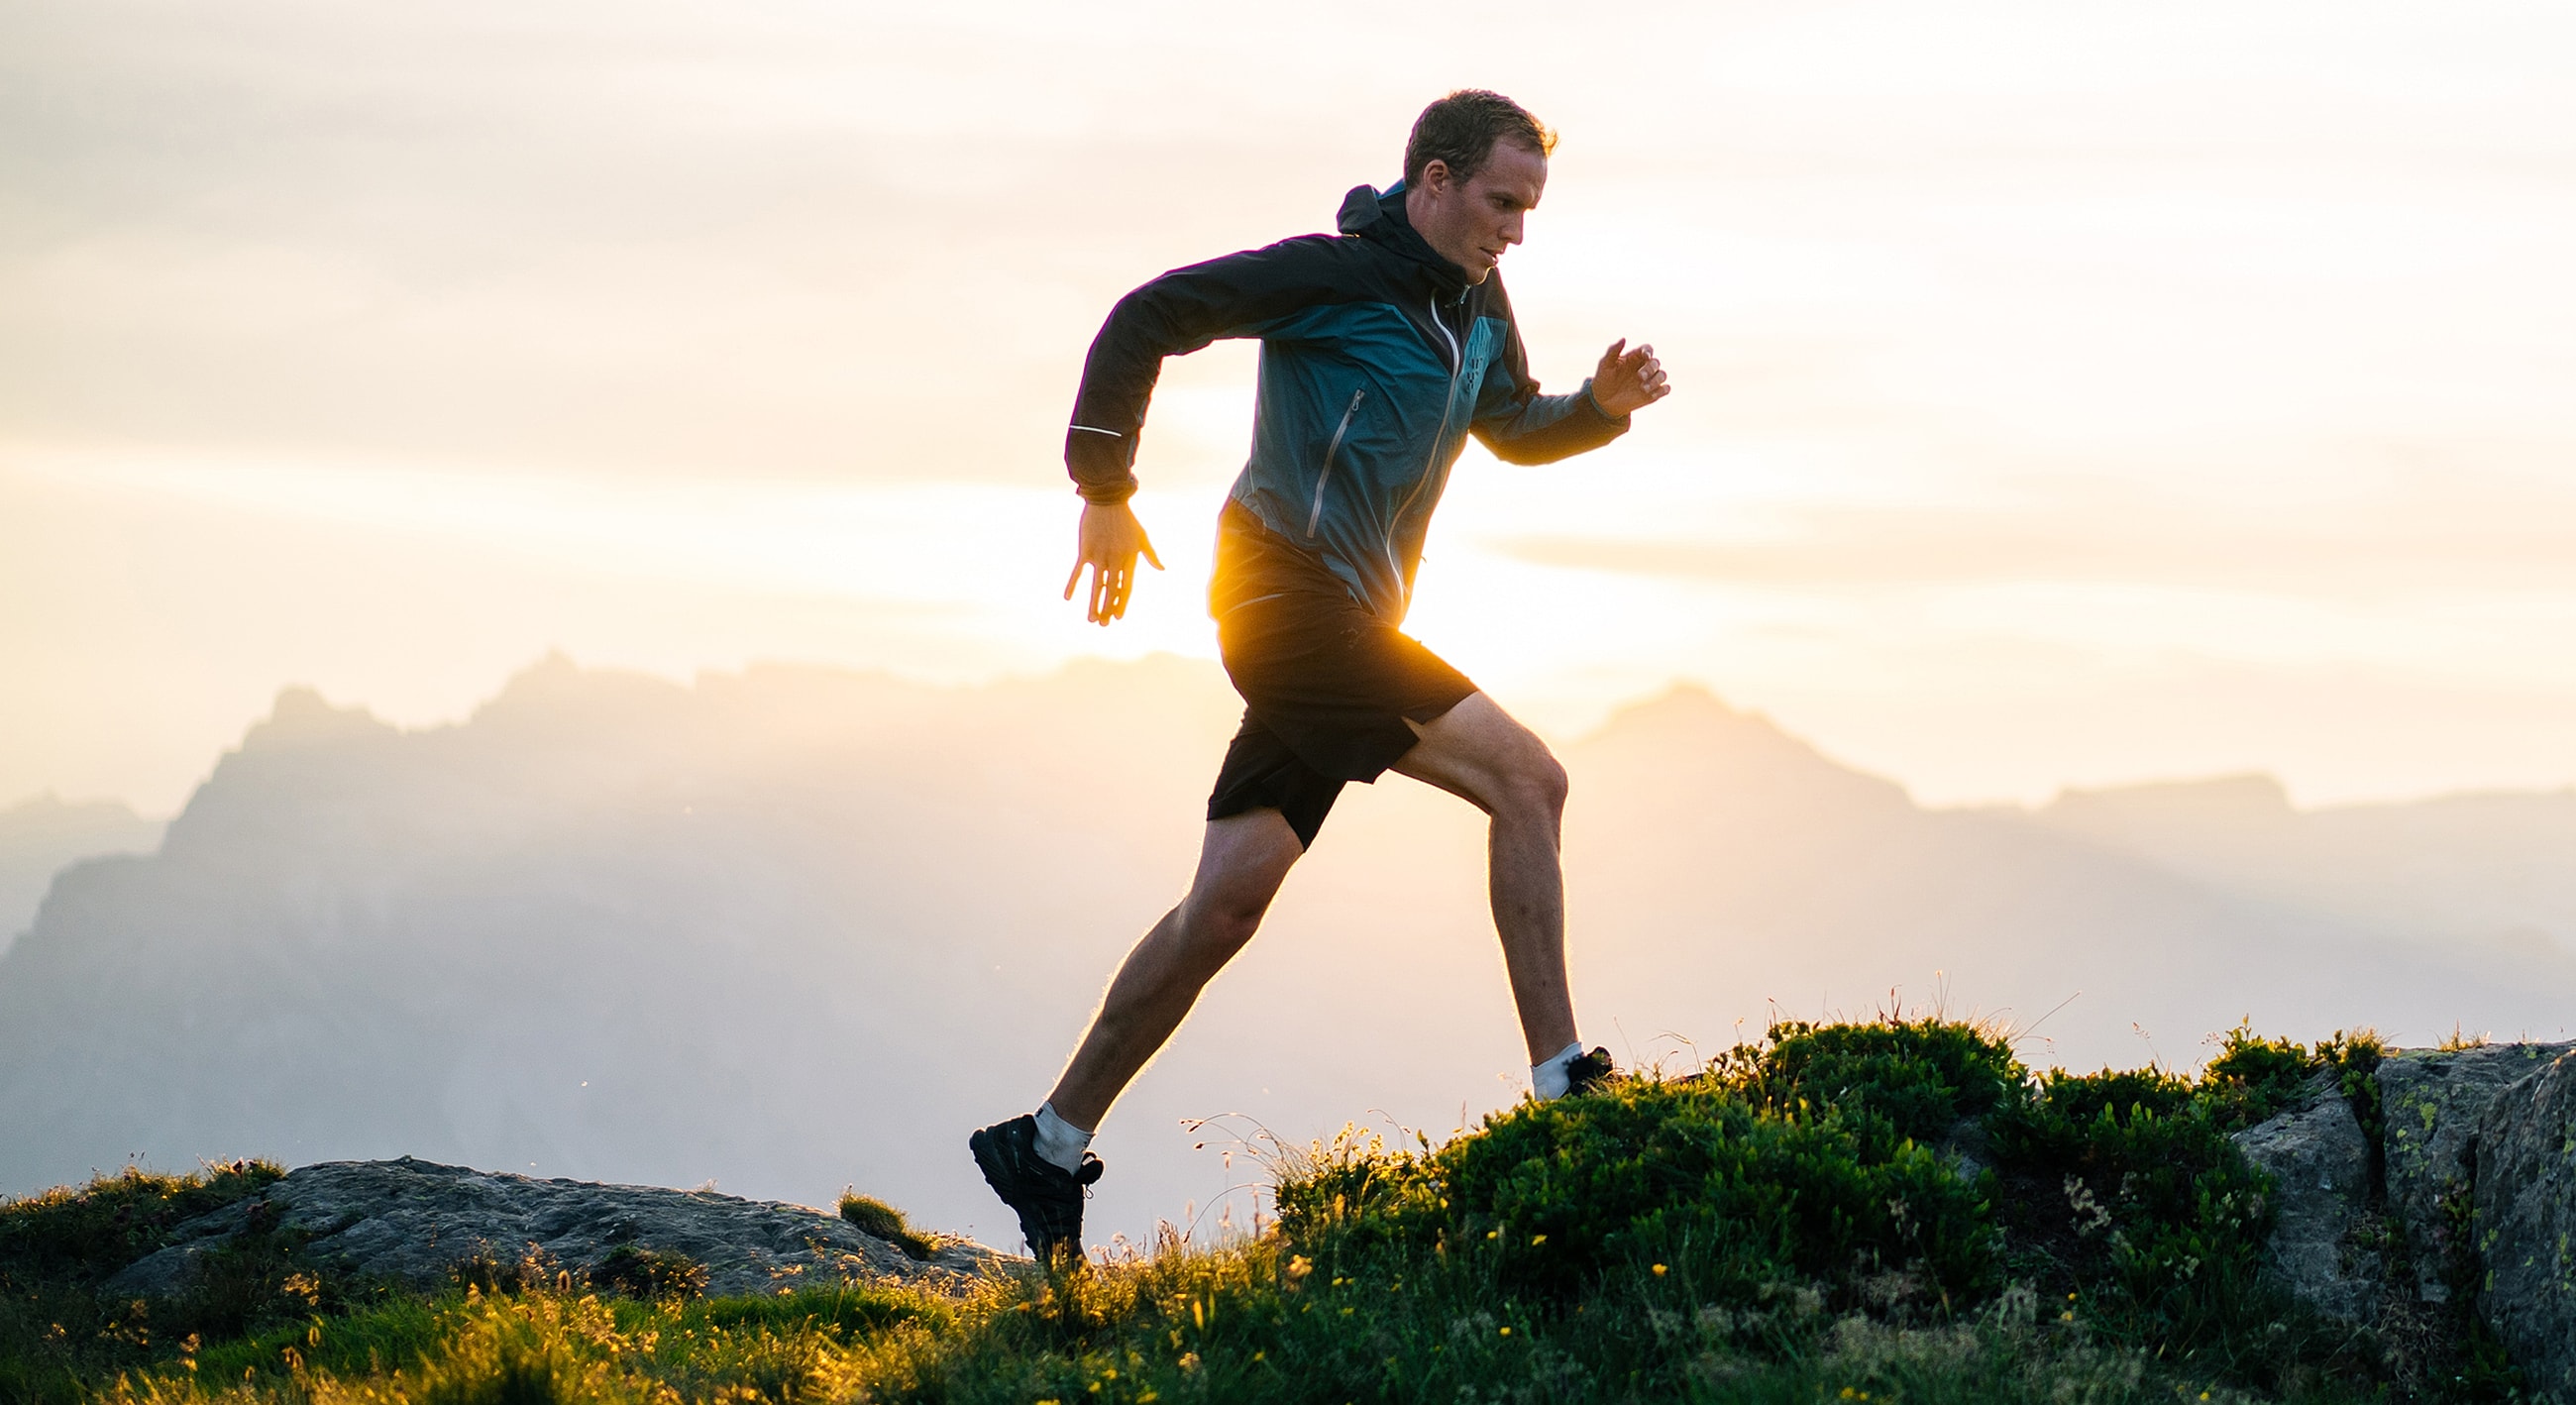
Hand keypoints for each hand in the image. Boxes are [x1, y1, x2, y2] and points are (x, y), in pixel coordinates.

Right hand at [1063, 501, 1164, 625]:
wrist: (1108, 500)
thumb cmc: (1127, 520)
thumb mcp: (1142, 537)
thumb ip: (1151, 555)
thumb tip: (1162, 568)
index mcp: (1129, 559)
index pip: (1126, 587)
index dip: (1122, 602)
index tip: (1118, 617)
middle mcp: (1114, 561)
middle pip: (1111, 590)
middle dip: (1107, 609)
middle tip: (1103, 625)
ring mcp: (1099, 556)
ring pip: (1096, 585)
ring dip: (1093, 603)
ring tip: (1091, 619)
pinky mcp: (1086, 550)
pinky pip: (1078, 571)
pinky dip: (1072, 584)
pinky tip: (1068, 598)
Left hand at [1590, 339, 1670, 416]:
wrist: (1603, 401)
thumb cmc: (1604, 380)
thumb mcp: (1605, 364)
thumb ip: (1613, 351)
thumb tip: (1623, 338)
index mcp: (1635, 357)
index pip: (1647, 349)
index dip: (1648, 351)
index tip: (1645, 356)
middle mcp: (1645, 367)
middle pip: (1656, 362)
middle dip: (1650, 368)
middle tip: (1639, 376)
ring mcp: (1650, 380)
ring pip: (1662, 375)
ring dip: (1656, 380)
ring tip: (1643, 388)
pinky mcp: (1653, 393)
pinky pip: (1665, 389)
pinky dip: (1662, 390)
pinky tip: (1652, 395)